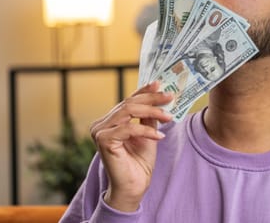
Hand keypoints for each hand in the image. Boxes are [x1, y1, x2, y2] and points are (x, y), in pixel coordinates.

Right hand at [90, 81, 172, 211]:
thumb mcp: (148, 133)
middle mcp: (102, 123)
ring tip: (168, 117)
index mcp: (110, 120)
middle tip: (170, 97)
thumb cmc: (139, 162)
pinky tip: (159, 137)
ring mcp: (100, 131)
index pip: (128, 100)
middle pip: (129, 103)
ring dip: (152, 112)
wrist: (134, 186)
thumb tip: (160, 97)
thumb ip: (149, 116)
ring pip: (128, 111)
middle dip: (152, 99)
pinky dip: (146, 130)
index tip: (160, 84)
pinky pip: (128, 128)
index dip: (144, 91)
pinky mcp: (103, 140)